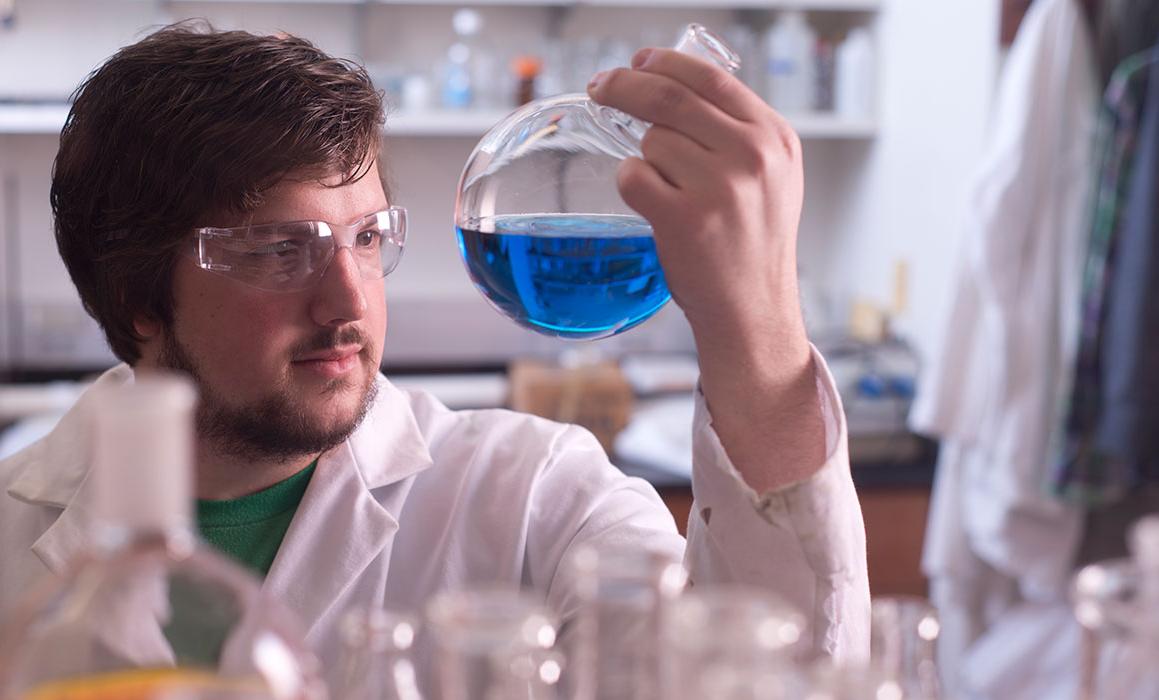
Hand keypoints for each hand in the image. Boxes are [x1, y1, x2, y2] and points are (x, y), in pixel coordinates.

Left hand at [587, 47, 825, 489]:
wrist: (754, 310)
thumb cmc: (752, 245)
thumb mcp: (771, 178)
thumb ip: (735, 132)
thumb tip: (672, 83)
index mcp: (775, 139)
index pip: (711, 77)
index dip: (665, 62)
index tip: (638, 61)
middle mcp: (753, 157)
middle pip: (670, 98)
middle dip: (624, 85)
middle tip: (600, 86)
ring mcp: (720, 188)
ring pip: (651, 141)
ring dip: (642, 158)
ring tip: (665, 188)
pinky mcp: (685, 219)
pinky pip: (633, 176)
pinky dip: (631, 185)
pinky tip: (653, 206)